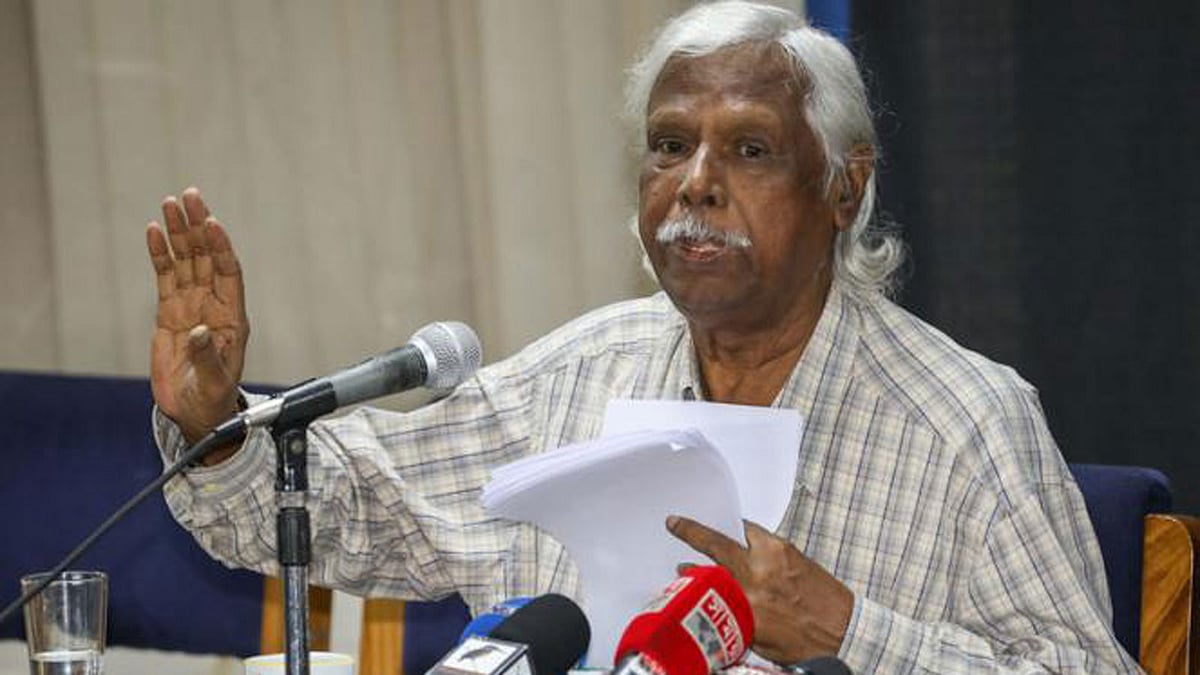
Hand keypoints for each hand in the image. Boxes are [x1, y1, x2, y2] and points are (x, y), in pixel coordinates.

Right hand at [146, 187, 248, 446]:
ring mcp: (191, 305)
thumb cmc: (213, 398)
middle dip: (199, 226)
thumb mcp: (214, 381)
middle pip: (207, 257)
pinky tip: (154, 231)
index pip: (229, 273)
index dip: (222, 247)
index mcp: (232, 317)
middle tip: (191, 196)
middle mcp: (213, 305)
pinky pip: (165, 276)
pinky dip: (160, 253)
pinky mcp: (170, 311)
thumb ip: (207, 356)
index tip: (213, 222)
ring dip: (180, 232)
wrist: (194, 411)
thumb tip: (200, 331)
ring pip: (186, 261)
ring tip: (171, 203)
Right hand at [667, 516, 852, 663]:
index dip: (690, 571)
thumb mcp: (755, 635)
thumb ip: (727, 611)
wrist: (844, 631)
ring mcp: (775, 557)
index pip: (706, 577)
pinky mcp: (789, 549)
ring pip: (742, 533)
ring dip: (728, 534)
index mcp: (747, 602)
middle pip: (718, 543)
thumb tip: (707, 596)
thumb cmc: (805, 643)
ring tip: (716, 535)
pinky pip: (761, 535)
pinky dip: (750, 537)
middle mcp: (759, 574)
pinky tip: (746, 543)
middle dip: (694, 532)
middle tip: (679, 524)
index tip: (680, 566)